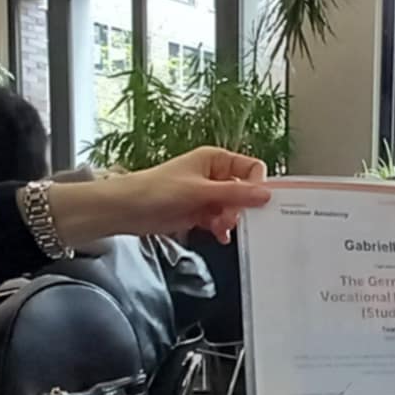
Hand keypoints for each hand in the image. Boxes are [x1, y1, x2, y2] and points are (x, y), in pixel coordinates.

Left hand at [78, 147, 270, 244]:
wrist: (128, 209)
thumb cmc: (157, 190)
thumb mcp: (200, 190)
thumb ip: (235, 192)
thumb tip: (265, 194)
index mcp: (216, 159)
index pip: (251, 168)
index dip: (257, 185)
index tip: (256, 202)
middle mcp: (214, 176)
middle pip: (244, 190)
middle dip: (242, 207)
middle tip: (235, 218)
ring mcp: (206, 195)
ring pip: (233, 208)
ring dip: (231, 220)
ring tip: (221, 227)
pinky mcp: (199, 213)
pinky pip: (220, 221)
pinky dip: (222, 229)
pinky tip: (219, 235)